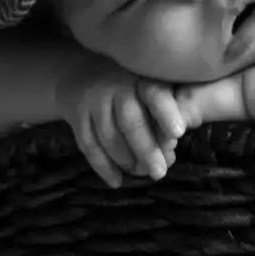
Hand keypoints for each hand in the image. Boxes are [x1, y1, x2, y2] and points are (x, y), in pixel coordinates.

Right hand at [55, 57, 184, 187]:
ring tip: (139, 173)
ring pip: (108, 136)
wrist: (82, 75)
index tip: (178, 133)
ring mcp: (94, 100)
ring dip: (125, 160)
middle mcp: (117, 86)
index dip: (166, 113)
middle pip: (130, 121)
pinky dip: (103, 166)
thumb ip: (163, 117)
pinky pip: (88, 145)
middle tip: (159, 173)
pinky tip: (116, 181)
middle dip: (146, 150)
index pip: (155, 94)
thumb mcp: (150, 91)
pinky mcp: (76, 115)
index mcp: (142, 79)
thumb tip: (169, 152)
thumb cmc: (131, 89)